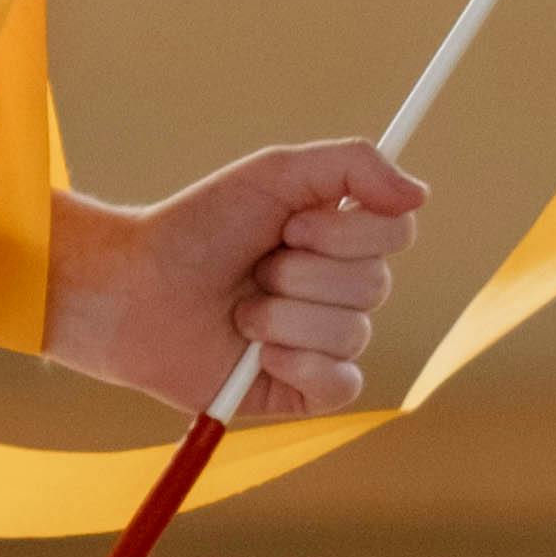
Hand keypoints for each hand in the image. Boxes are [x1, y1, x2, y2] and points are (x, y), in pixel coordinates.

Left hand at [46, 138, 429, 419]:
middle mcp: (338, 290)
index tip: (291, 224)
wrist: (134, 290)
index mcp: (338, 239)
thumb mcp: (273, 173)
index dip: (346, 231)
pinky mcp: (303, 392)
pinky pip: (341, 384)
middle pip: (376, 283)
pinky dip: (297, 364)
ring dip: (283, 315)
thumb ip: (352, 165)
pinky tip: (258, 355)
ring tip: (240, 311)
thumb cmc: (196, 227)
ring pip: (351, 331)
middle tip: (255, 266)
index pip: (397, 233)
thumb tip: (421, 194)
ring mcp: (323, 343)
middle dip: (301, 272)